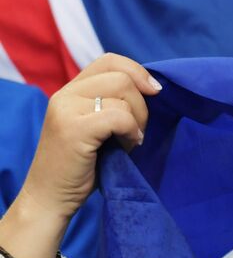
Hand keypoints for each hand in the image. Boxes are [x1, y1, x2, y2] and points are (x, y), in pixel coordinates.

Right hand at [15, 54, 159, 223]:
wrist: (51, 197)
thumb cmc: (82, 167)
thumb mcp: (98, 128)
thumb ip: (113, 105)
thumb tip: (152, 88)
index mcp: (70, 90)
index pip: (109, 61)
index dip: (138, 72)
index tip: (155, 92)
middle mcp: (65, 94)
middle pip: (122, 77)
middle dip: (142, 105)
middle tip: (136, 132)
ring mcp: (67, 109)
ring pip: (123, 94)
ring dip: (138, 121)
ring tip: (128, 142)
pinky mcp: (73, 128)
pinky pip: (118, 116)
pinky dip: (132, 131)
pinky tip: (128, 146)